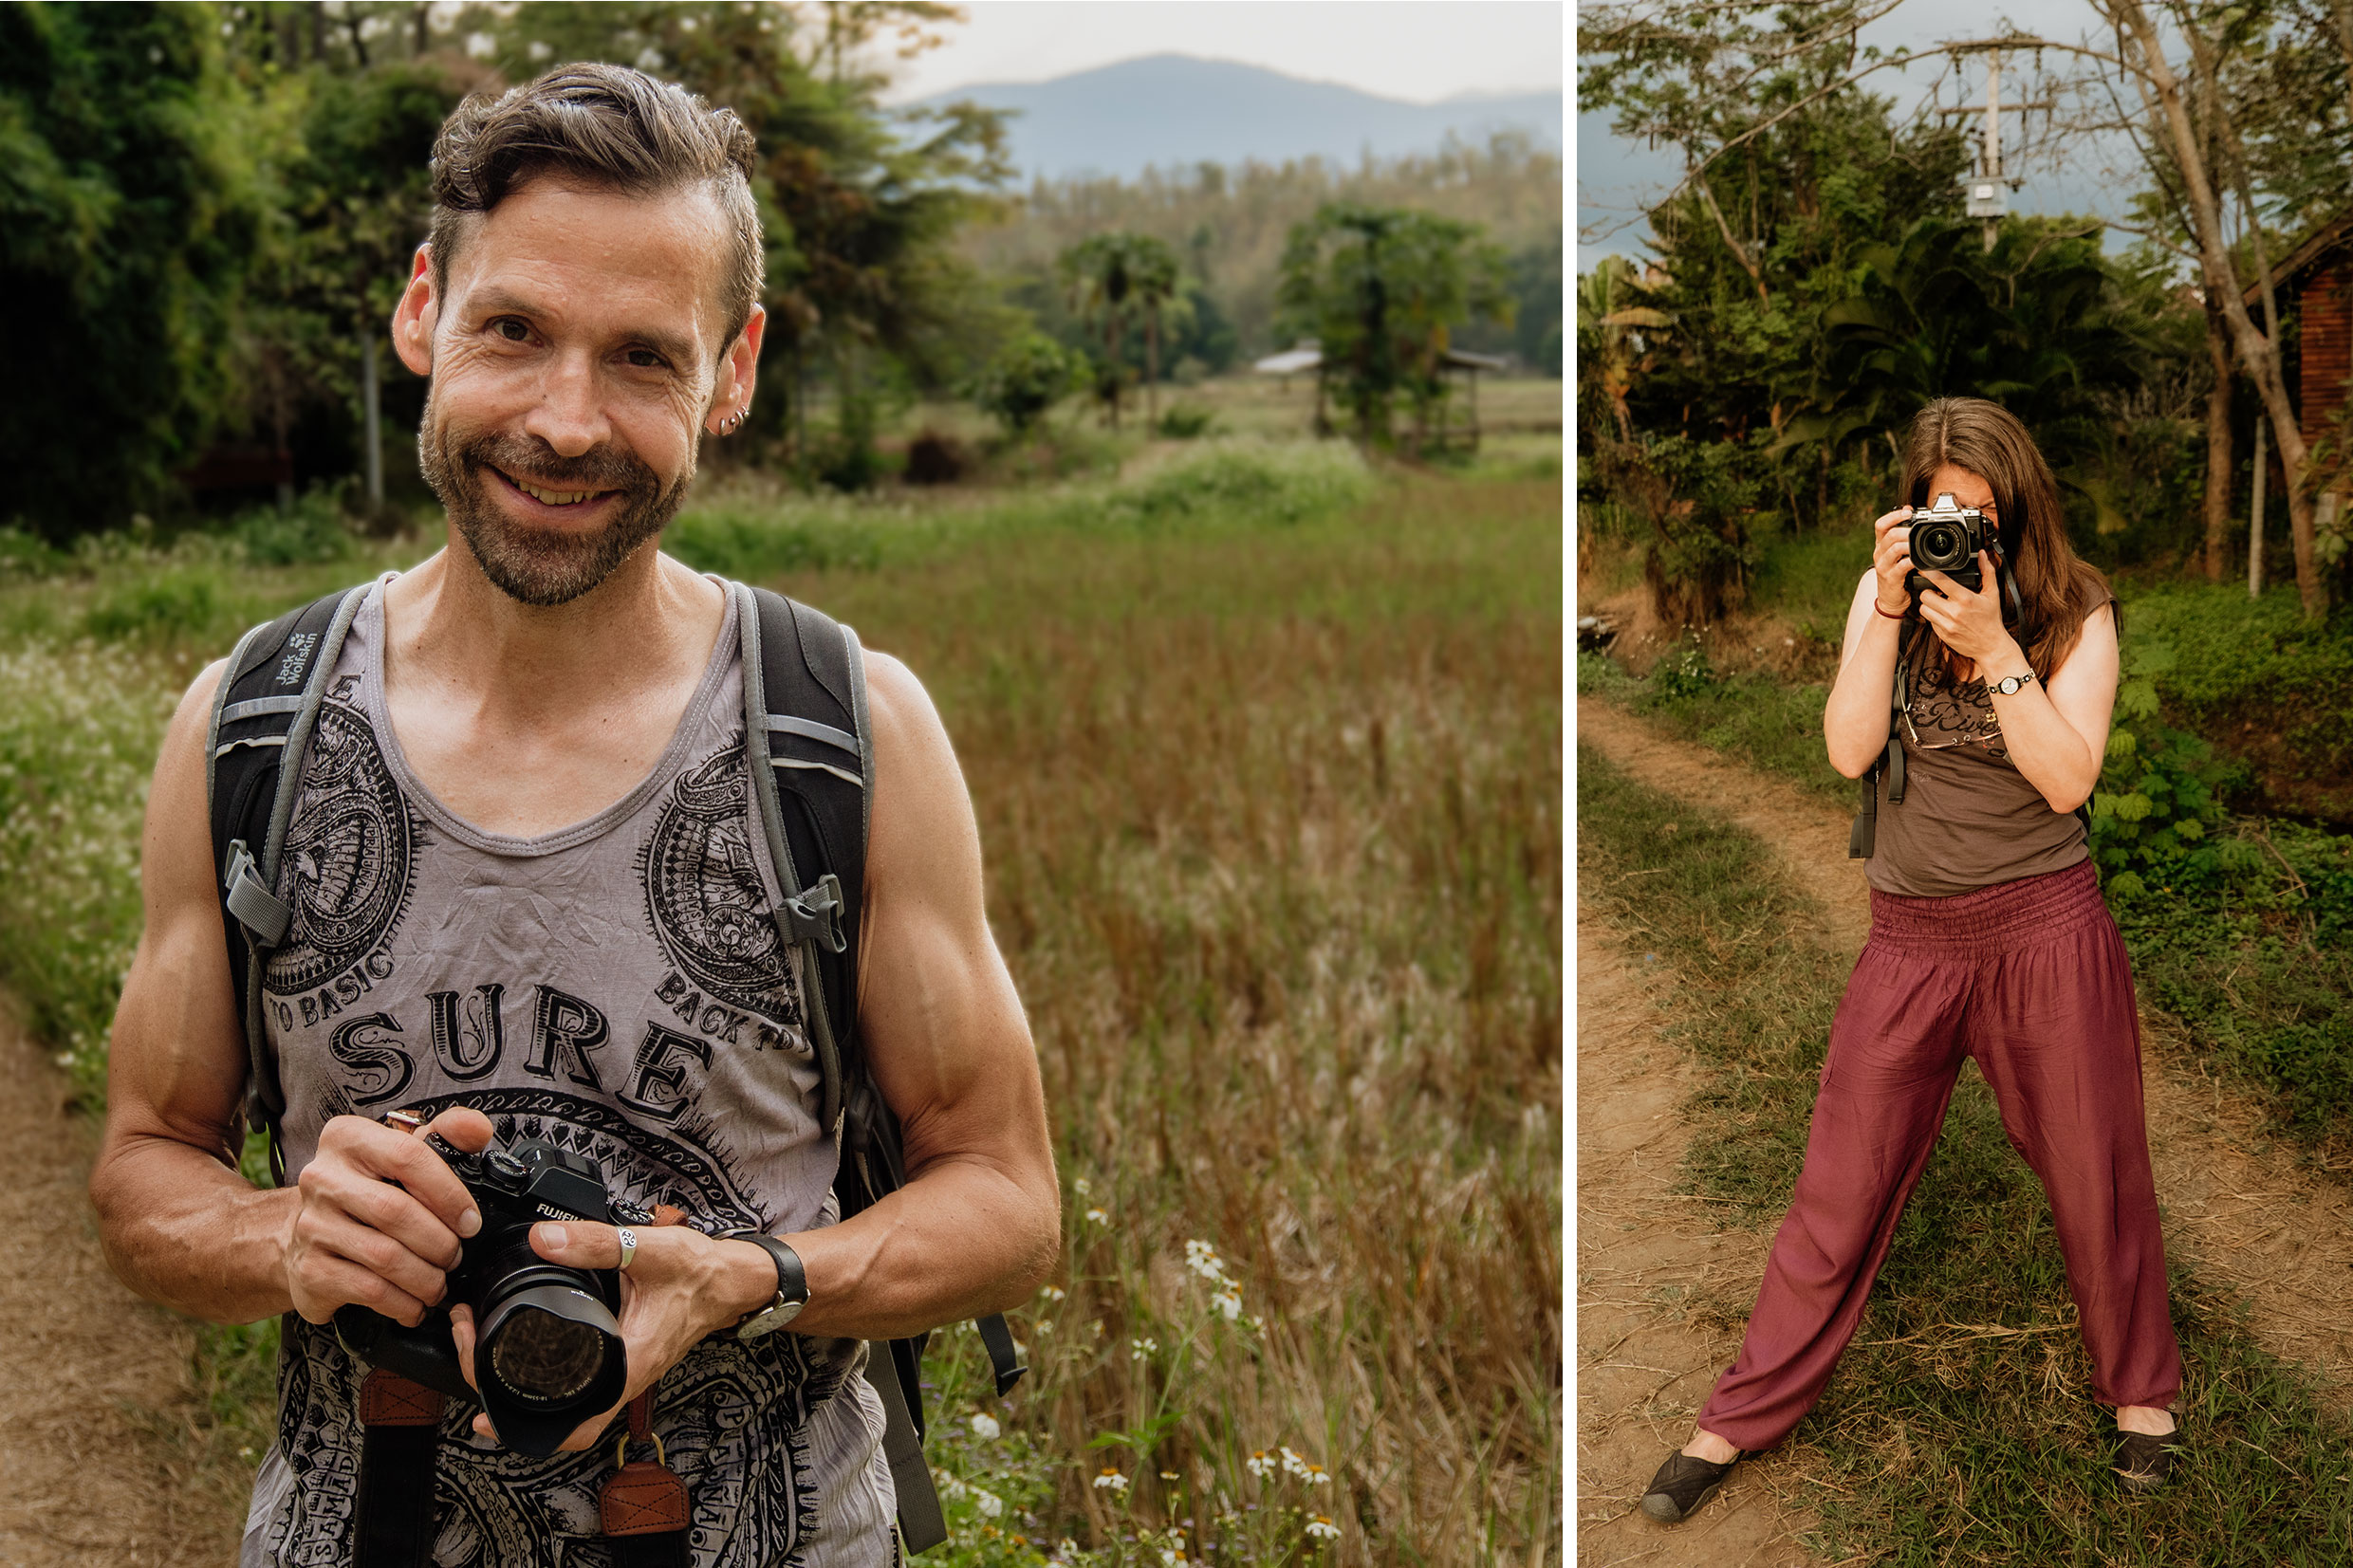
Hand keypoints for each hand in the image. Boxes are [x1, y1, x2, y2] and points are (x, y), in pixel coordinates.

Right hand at [283, 1108, 493, 1326]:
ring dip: (425, 1277)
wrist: (301, 1231)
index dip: (449, 1193)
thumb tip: (477, 1129)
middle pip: (396, 1211)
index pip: (408, 1156)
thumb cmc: (366, 1188)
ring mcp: (311, 1226)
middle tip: (456, 1256)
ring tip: (440, 1282)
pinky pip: (369, 1290)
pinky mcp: (308, 1270)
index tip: (470, 1220)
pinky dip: (403, 1303)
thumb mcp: (402, 1150)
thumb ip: (445, 1134)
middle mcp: (321, 1179)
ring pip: (384, 1256)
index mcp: (347, 1139)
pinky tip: (416, 1304)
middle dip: (440, 1241)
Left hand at [449, 1221, 772, 1450]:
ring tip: (482, 1348)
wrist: (733, 1279)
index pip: (573, 1424)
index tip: (481, 1406)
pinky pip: (577, 1383)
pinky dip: (543, 1375)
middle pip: (558, 1420)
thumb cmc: (701, 1273)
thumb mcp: (649, 1251)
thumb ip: (597, 1243)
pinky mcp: (621, 1358)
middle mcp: (623, 1379)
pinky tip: (522, 1351)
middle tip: (470, 1347)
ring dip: (521, 1386)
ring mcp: (622, 1372)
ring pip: (565, 1405)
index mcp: (628, 1367)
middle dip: (504, 1395)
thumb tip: (544, 1239)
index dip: (522, 1426)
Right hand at [1870, 505, 1915, 615]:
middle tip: (1919, 529)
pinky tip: (1920, 560)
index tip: (1908, 511)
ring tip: (1920, 543)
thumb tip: (1912, 514)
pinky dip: (1912, 561)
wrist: (1890, 601)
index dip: (1893, 516)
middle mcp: (1879, 554)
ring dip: (1909, 544)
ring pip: (1895, 548)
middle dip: (1906, 530)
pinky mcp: (1891, 578)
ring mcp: (1883, 566)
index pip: (1880, 525)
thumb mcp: (1897, 555)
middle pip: (1889, 534)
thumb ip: (1903, 538)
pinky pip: (1902, 566)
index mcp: (1881, 546)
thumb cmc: (1897, 575)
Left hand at [1915, 551, 2016, 666]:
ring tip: (1940, 603)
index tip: (1924, 568)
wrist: (1991, 646)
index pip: (1940, 582)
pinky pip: (1929, 621)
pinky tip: (1944, 615)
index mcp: (1965, 599)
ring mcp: (1946, 625)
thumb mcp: (1993, 593)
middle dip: (1929, 591)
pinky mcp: (1942, 635)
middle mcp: (1954, 612)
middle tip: (1937, 592)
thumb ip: (1987, 571)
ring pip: (1923, 608)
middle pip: (1925, 595)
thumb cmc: (1991, 619)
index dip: (1929, 573)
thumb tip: (1981, 554)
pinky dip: (1933, 616)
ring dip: (1929, 604)